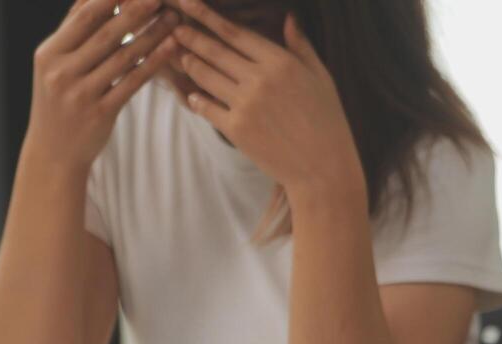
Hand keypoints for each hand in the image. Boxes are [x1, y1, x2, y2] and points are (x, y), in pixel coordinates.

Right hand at [25, 0, 181, 176]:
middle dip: (137, 9)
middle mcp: (62, 71)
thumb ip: (73, 33)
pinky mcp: (101, 113)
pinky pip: (133, 82)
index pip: (84, 15)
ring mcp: (81, 94)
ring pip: (123, 56)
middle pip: (106, 32)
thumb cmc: (59, 102)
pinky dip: (153, 63)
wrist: (53, 153)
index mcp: (49, 53)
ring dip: (152, 34)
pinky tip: (170, 48)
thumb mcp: (55, 66)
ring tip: (174, 18)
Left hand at [171, 0, 364, 202]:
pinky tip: (192, 95)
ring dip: (190, 65)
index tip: (190, 5)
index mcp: (281, 62)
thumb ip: (301, 46)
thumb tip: (288, 18)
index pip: (235, 33)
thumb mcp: (322, 77)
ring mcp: (246, 104)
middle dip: (191, 38)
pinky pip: (208, 108)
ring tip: (180, 57)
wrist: (323, 168)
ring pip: (207, 77)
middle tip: (174, 29)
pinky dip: (197, 100)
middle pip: (215, 51)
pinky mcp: (237, 129)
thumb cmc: (327, 121)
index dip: (208, 17)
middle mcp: (260, 79)